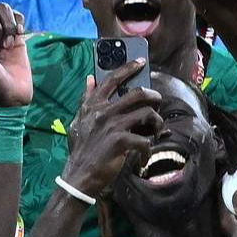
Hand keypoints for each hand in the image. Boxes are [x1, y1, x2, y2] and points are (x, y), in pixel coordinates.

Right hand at [61, 64, 162, 196]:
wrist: (79, 175)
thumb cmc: (81, 149)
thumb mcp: (78, 121)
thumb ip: (86, 100)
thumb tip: (90, 79)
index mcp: (93, 106)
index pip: (111, 79)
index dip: (128, 67)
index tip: (140, 61)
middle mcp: (103, 112)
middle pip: (137, 93)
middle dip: (153, 96)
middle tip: (158, 102)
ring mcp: (112, 126)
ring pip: (147, 113)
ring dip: (157, 123)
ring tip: (156, 131)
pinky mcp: (120, 141)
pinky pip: (146, 140)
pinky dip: (149, 149)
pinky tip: (145, 157)